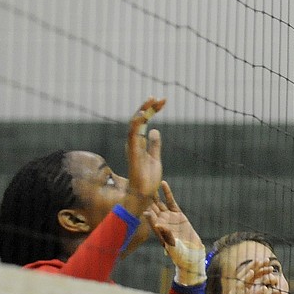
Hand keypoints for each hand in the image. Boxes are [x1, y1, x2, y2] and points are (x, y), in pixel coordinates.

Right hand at [122, 97, 164, 216]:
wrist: (143, 196)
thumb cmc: (147, 180)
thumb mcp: (155, 158)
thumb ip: (154, 145)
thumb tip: (154, 130)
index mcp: (138, 144)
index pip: (143, 122)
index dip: (151, 110)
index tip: (162, 101)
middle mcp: (133, 143)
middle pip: (138, 120)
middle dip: (147, 107)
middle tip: (158, 97)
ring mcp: (132, 147)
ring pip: (134, 124)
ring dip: (142, 111)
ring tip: (151, 100)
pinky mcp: (133, 154)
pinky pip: (133, 136)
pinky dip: (136, 124)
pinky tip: (143, 115)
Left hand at [147, 181, 205, 284]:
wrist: (191, 251)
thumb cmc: (179, 252)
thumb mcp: (172, 243)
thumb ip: (165, 233)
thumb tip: (157, 224)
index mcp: (156, 229)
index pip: (148, 216)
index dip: (144, 207)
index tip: (139, 199)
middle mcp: (160, 221)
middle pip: (151, 207)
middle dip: (145, 198)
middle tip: (140, 186)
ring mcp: (168, 216)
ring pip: (159, 202)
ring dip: (154, 193)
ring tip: (149, 182)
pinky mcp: (177, 213)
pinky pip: (170, 201)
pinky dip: (167, 192)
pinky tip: (163, 183)